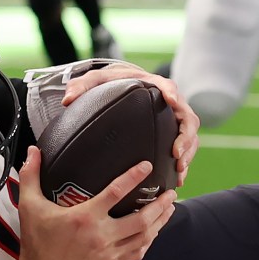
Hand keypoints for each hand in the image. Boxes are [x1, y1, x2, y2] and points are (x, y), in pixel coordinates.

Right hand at [11, 145, 172, 259]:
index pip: (115, 192)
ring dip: (160, 222)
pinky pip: (137, 252)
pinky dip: (149, 241)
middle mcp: (101, 234)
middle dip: (160, 205)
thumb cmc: (37, 242)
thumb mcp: (30, 206)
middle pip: (141, 219)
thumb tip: (32, 151)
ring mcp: (109, 251)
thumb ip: (31, 176)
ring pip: (144, 236)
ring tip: (170, 208)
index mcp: (85, 217)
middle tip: (171, 192)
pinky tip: (154, 232)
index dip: (133, 177)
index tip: (147, 165)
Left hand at [62, 64, 199, 187]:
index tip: (172, 102)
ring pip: (191, 136)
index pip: (169, 86)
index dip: (173, 95)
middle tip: (176, 154)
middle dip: (186, 137)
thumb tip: (67, 100)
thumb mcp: (95, 81)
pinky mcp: (173, 133)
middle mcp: (170, 102)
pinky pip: (185, 148)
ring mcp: (174, 119)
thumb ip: (81, 86)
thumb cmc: (111, 82)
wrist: (123, 84)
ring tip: (179, 171)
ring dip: (188, 154)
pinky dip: (183, 162)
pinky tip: (177, 179)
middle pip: (188, 118)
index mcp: (154, 85)